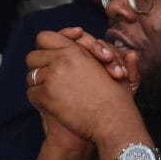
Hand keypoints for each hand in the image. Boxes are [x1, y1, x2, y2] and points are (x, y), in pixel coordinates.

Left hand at [27, 32, 143, 154]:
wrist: (113, 122)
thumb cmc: (118, 99)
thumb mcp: (119, 70)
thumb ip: (115, 58)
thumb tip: (129, 54)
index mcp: (76, 50)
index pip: (45, 38)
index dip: (46, 46)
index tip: (51, 55)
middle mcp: (62, 59)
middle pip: (33, 56)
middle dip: (38, 66)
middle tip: (46, 77)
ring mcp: (53, 77)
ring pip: (31, 75)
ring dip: (38, 84)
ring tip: (50, 92)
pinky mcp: (47, 95)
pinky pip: (32, 94)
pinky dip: (38, 100)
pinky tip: (49, 105)